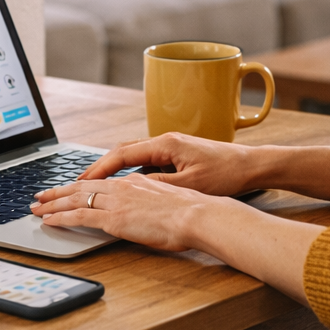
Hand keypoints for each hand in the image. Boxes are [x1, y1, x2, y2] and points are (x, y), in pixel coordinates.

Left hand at [31, 174, 228, 252]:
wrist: (198, 215)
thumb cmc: (191, 212)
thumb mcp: (165, 201)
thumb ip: (148, 203)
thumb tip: (141, 210)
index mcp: (134, 181)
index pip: (98, 182)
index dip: (78, 185)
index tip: (64, 189)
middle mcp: (122, 187)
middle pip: (80, 187)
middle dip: (56, 192)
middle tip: (40, 196)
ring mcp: (117, 202)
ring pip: (75, 199)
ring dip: (52, 204)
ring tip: (36, 208)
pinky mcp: (115, 219)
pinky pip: (80, 216)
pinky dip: (61, 218)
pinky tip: (49, 221)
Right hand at [79, 132, 258, 196]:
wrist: (252, 166)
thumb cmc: (226, 173)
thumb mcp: (189, 184)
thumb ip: (158, 185)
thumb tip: (130, 188)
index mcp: (165, 144)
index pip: (122, 154)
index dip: (99, 168)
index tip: (81, 181)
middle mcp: (165, 140)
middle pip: (122, 151)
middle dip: (99, 167)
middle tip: (78, 182)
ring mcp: (171, 146)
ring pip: (132, 154)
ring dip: (112, 168)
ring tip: (93, 183)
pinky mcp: (177, 154)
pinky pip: (144, 159)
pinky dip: (128, 169)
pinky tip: (123, 182)